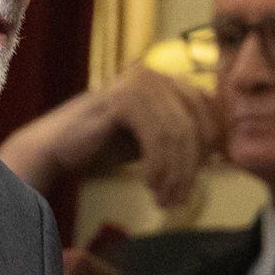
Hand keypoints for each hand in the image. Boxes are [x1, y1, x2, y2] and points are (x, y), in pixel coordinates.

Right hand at [96, 65, 221, 206]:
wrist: (55, 148)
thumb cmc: (103, 145)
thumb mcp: (151, 140)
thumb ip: (180, 139)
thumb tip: (220, 153)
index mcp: (164, 79)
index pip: (205, 112)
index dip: (207, 149)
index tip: (195, 181)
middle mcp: (154, 74)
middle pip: (193, 125)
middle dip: (189, 169)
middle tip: (179, 200)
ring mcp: (138, 83)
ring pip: (176, 135)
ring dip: (173, 174)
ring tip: (163, 199)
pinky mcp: (123, 99)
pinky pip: (156, 138)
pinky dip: (158, 167)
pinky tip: (148, 184)